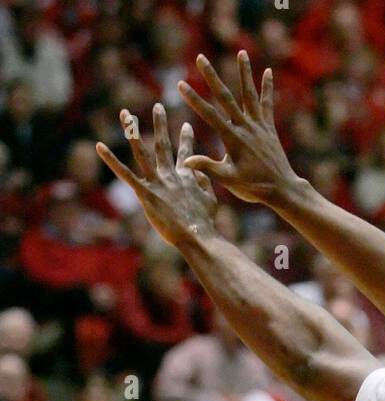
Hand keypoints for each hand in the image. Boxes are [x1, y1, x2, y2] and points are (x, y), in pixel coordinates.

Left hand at [96, 107, 217, 251]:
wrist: (197, 236)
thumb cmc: (205, 224)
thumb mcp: (210, 201)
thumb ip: (204, 184)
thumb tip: (200, 173)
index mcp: (186, 178)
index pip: (186, 154)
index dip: (186, 140)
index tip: (187, 125)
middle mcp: (170, 175)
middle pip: (163, 145)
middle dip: (160, 124)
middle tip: (157, 106)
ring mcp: (156, 183)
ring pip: (142, 152)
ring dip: (133, 131)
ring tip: (125, 113)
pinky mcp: (145, 193)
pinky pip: (124, 174)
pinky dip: (111, 160)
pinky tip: (99, 146)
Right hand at [179, 51, 295, 207]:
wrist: (282, 189)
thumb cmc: (254, 187)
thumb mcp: (229, 180)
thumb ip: (208, 168)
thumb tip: (186, 162)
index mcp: (233, 139)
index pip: (210, 115)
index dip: (194, 99)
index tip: (181, 84)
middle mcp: (246, 127)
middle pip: (226, 97)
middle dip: (212, 77)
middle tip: (201, 58)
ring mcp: (259, 126)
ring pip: (249, 94)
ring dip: (245, 73)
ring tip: (242, 53)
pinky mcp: (269, 128)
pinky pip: (267, 104)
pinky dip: (267, 88)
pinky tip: (268, 72)